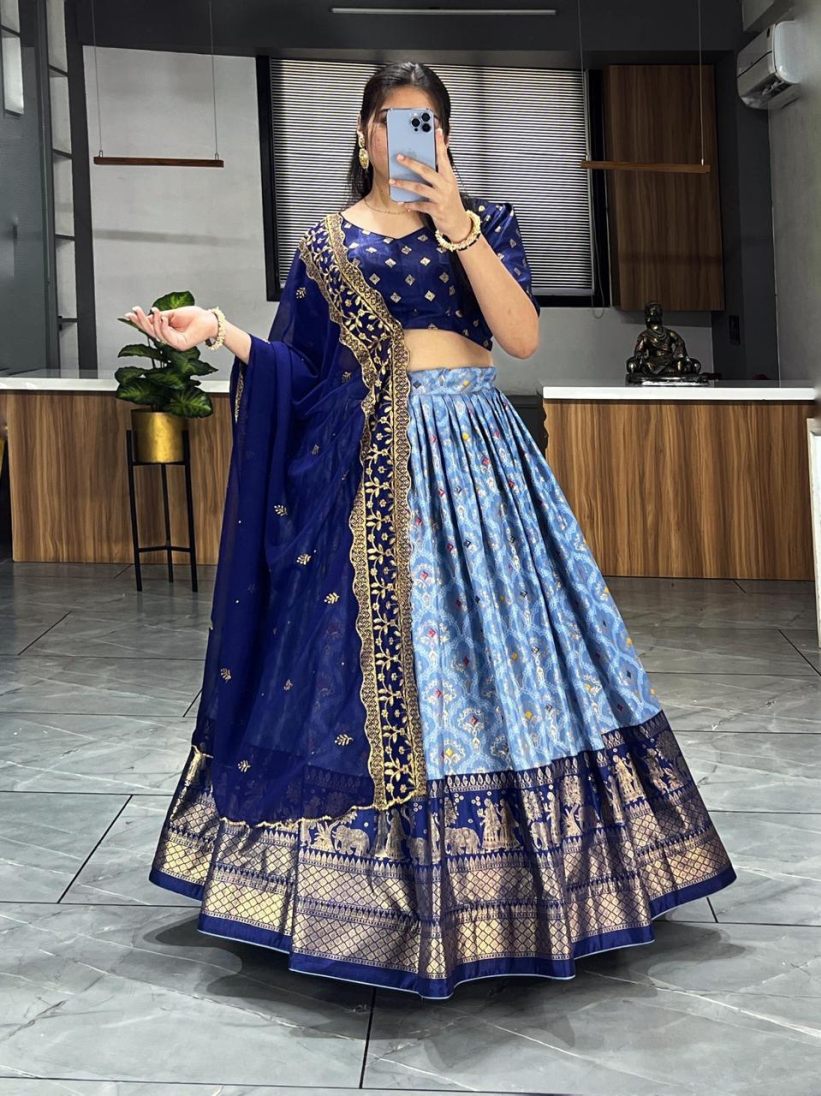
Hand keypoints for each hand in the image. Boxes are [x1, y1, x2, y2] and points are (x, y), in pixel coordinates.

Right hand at [122, 305, 217, 350]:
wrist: (210, 320)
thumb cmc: (195, 316)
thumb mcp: (173, 314)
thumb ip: (160, 316)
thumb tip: (147, 316)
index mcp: (167, 332)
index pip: (150, 328)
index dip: (139, 321)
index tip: (129, 314)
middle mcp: (169, 339)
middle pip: (151, 332)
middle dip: (142, 321)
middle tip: (135, 311)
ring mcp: (174, 344)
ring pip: (158, 335)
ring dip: (154, 322)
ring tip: (154, 311)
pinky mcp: (181, 345)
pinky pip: (168, 337)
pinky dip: (164, 327)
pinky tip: (163, 318)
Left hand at [389, 124, 471, 241]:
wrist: (458, 222)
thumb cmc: (450, 201)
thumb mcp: (448, 184)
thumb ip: (441, 170)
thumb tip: (436, 154)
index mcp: (448, 176)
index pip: (444, 157)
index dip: (440, 143)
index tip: (435, 130)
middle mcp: (446, 184)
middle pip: (426, 171)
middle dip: (411, 163)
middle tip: (398, 157)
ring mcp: (441, 197)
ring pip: (420, 187)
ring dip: (404, 183)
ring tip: (392, 180)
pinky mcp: (436, 210)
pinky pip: (420, 205)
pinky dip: (410, 203)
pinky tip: (401, 202)